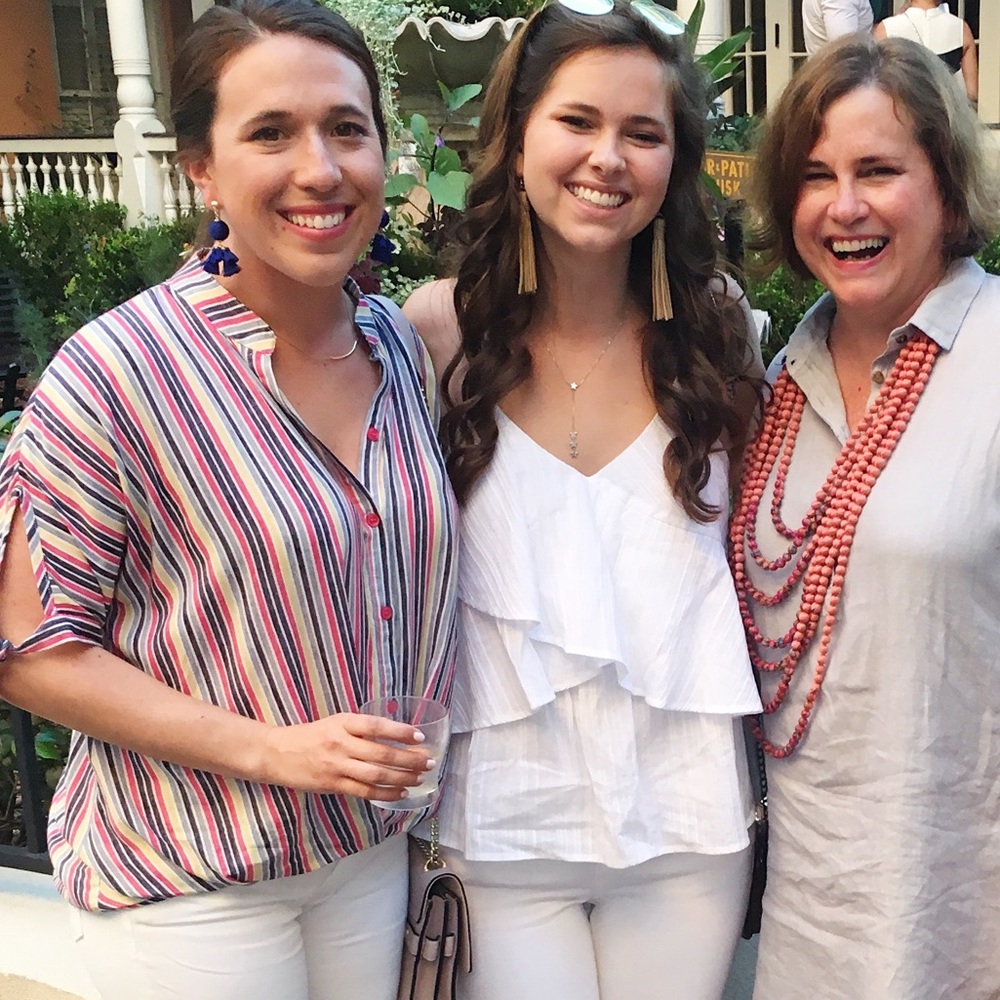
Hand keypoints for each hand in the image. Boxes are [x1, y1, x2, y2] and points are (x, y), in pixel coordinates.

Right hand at [259, 713, 432, 800]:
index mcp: (343, 722)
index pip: (376, 726)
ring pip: (376, 774)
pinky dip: (386, 793)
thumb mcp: (336, 722)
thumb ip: (361, 728)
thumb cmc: (311, 735)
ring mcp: (337, 766)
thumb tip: (396, 736)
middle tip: (429, 761)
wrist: (277, 753)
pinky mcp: (333, 785)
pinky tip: (401, 792)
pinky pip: (364, 791)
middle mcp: (341, 743)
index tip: (419, 736)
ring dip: (402, 777)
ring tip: (420, 778)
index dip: (399, 731)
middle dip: (409, 759)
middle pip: (381, 753)